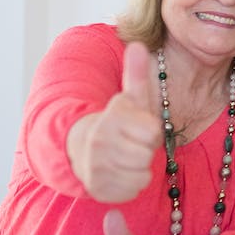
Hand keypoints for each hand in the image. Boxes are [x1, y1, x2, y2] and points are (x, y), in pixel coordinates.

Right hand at [70, 42, 161, 202]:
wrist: (82, 146)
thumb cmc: (115, 121)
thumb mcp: (128, 97)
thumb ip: (135, 73)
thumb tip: (138, 44)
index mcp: (111, 119)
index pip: (153, 132)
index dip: (150, 130)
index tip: (136, 126)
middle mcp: (99, 144)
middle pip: (148, 155)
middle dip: (144, 150)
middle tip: (131, 143)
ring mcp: (96, 168)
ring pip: (142, 174)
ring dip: (138, 167)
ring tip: (125, 156)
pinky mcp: (98, 189)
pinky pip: (133, 190)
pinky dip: (131, 183)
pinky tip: (119, 171)